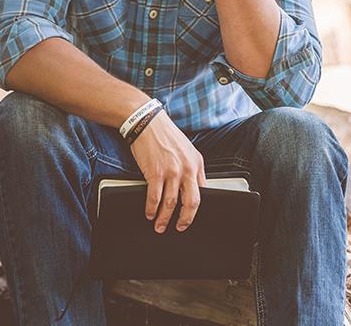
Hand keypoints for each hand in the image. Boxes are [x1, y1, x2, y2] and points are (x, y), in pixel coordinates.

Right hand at [130, 111, 206, 232]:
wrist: (147, 123)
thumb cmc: (166, 135)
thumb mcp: (187, 150)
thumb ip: (191, 168)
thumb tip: (191, 187)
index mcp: (197, 164)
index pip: (203, 191)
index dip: (197, 207)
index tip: (191, 215)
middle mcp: (187, 169)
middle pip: (191, 202)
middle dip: (185, 219)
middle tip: (180, 227)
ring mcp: (172, 172)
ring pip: (171, 203)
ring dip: (164, 218)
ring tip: (159, 225)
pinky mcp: (155, 173)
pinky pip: (154, 198)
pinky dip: (151, 209)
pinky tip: (149, 213)